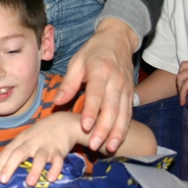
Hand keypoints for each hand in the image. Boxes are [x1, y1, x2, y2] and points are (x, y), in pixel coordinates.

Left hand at [0, 112, 78, 185]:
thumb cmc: (41, 133)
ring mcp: (46, 146)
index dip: (1, 163)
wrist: (64, 122)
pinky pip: (58, 160)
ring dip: (34, 170)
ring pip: (39, 158)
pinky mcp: (59, 151)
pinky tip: (51, 178)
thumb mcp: (24, 138)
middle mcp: (32, 143)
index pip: (8, 151)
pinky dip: (55, 169)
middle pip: (19, 153)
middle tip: (3, 180)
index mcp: (22, 139)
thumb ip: (11, 148)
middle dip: (10, 166)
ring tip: (29, 183)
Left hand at [53, 19, 137, 151]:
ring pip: (123, 114)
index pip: (96, 94)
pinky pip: (128, 114)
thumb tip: (57, 103)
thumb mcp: (76, 62)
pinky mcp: (131, 94)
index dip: (91, 111)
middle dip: (103, 128)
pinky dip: (124, 129)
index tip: (85, 126)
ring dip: (116, 133)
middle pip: (111, 108)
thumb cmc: (93, 51)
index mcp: (100, 70)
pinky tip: (117, 141)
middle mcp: (116, 80)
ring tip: (108, 148)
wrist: (118, 39)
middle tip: (94, 145)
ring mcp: (126, 88)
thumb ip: (68, 84)